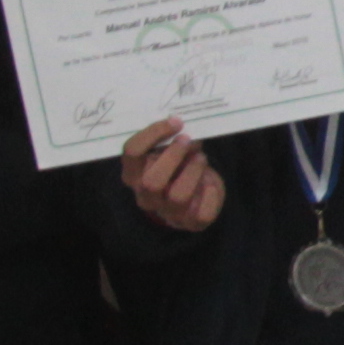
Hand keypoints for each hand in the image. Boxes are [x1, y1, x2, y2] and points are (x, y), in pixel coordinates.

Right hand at [120, 117, 223, 235]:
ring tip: (201, 158)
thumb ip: (170, 141)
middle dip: (174, 156)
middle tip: (188, 140)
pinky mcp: (191, 222)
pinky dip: (211, 194)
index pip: (132, 152)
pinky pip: (202, 213)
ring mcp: (167, 212)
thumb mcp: (168, 152)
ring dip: (193, 172)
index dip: (154, 133)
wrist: (191, 197)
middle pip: (152, 181)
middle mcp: (145, 196)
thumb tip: (183, 125)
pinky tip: (210, 182)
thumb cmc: (177, 167)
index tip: (176, 122)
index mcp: (133, 174)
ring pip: (178, 196)